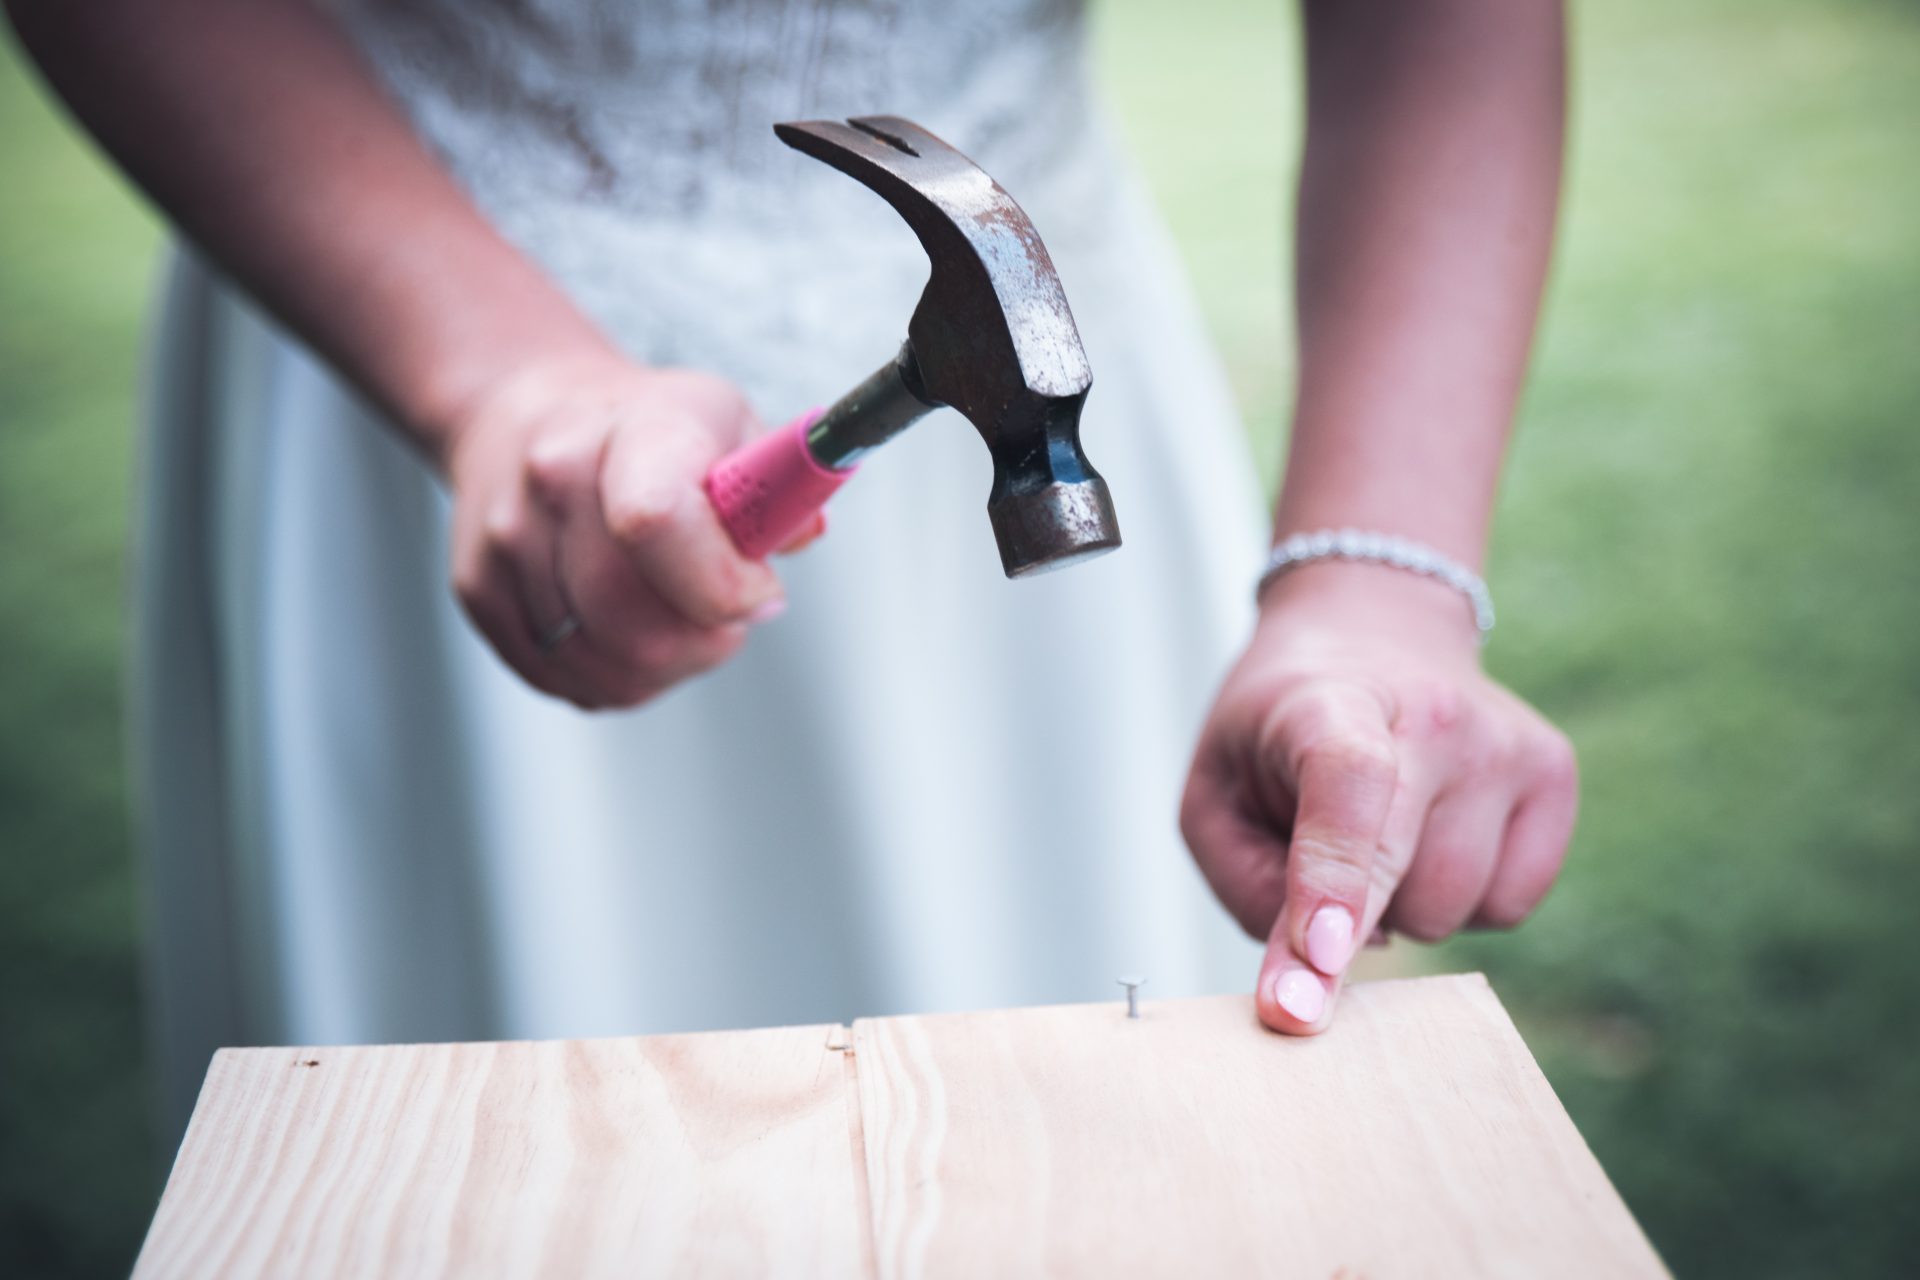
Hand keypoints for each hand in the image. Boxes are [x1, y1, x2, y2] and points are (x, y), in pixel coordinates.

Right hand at [443, 352, 821, 709]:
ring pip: (608, 667)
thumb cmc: (643, 428)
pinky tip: (632, 632)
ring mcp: (506, 541)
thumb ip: (780, 486)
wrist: (523, 414)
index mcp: (633, 430)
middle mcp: (554, 481)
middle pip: (636, 625)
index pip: (660, 524)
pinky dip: (618, 677)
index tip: (759, 590)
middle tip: (727, 615)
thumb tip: (802, 534)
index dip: (723, 585)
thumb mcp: (727, 423)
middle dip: (705, 641)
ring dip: (667, 666)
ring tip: (680, 618)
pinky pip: (568, 681)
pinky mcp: (478, 592)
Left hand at [1180, 561, 1577, 1034]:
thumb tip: (1320, 969)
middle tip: (1315, 851)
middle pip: (1404, 877)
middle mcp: (1437, 714)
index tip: (1320, 959)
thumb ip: (1244, 884)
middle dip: (1347, 912)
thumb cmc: (1281, 732)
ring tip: (1381, 830)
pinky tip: (1432, 838)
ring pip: (1455, 910)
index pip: (1348, 786)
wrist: (1372, 631)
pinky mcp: (1554, 773)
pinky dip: (1461, 900)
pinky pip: (1508, 908)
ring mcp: (1507, 742)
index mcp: (1331, 702)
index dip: (1335, 880)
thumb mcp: (1216, 794)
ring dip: (1403, 904)